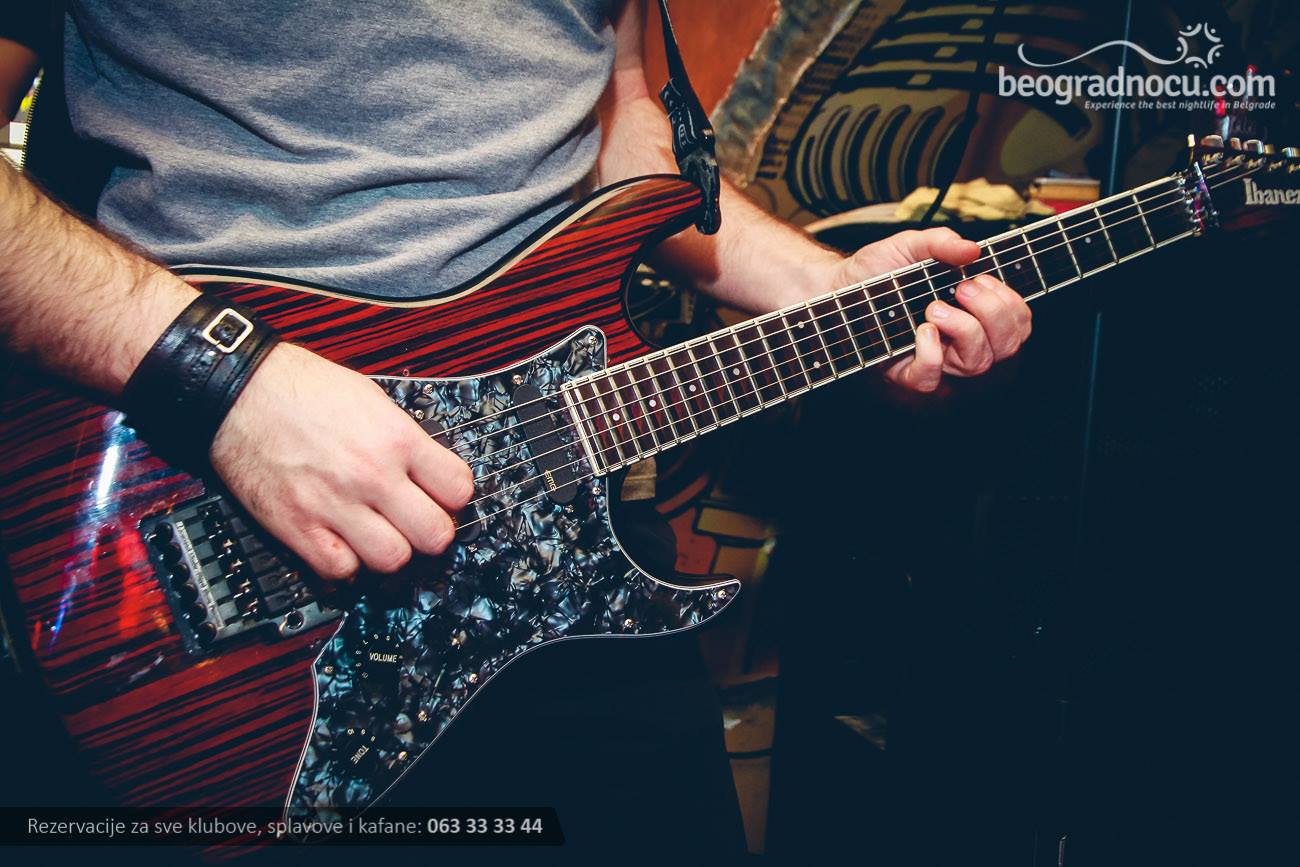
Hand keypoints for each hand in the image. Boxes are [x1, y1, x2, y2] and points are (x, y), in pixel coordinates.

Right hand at [210, 343, 473, 579]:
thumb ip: (403, 439)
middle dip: (430, 531)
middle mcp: (371, 475)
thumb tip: (429, 470)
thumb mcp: (371, 398)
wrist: (239, 391)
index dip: (454, 496)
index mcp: (396, 438)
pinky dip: (345, 562)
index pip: (458, 489)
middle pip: (434, 534)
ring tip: (377, 533)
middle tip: (416, 522)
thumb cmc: (301, 389)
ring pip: (393, 559)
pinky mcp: (298, 526)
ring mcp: (335, 504)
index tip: (443, 497)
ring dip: (390, 550)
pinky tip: (341, 541)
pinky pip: (341, 569)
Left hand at [828, 227, 1031, 393]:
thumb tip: (973, 250)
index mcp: (972, 312)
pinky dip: (933, 354)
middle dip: (994, 314)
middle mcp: (960, 340)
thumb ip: (941, 243)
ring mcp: (935, 358)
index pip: (1019, 323)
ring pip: (977, 364)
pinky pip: (932, 379)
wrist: (833, 286)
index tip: (980, 279)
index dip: (1011, 304)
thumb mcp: (909, 245)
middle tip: (963, 290)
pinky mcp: (906, 372)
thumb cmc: (875, 270)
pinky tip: (922, 330)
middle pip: (1007, 346)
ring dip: (966, 331)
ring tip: (934, 307)